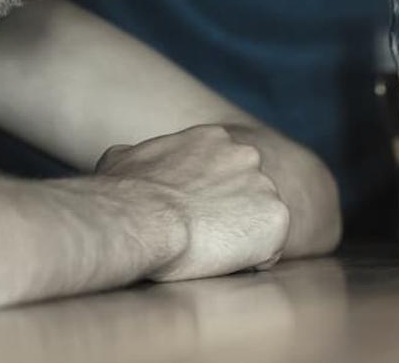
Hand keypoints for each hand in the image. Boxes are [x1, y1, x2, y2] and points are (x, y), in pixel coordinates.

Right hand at [96, 124, 289, 281]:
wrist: (143, 218)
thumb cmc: (126, 193)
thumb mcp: (121, 159)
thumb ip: (139, 157)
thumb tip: (125, 161)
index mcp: (214, 137)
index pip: (224, 170)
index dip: (208, 196)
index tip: (190, 212)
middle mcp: (246, 154)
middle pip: (247, 192)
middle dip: (229, 213)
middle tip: (200, 233)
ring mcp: (265, 185)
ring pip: (258, 222)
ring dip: (239, 237)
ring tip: (207, 249)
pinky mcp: (277, 218)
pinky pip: (268, 250)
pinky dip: (251, 261)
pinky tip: (221, 261)